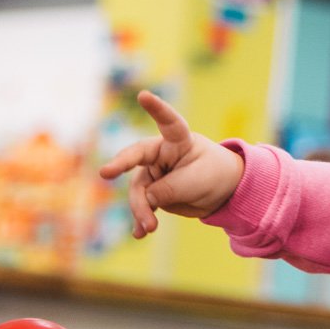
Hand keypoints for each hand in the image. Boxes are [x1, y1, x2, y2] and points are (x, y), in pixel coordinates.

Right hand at [98, 91, 244, 238]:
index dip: (157, 109)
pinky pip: (143, 205)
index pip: (168, 122)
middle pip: (137, 164)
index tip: (144, 95)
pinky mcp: (155, 192)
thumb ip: (170, 188)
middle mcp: (161, 154)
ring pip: (139, 191)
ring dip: (142, 209)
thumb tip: (146, 199)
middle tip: (106, 174)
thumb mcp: (197, 182)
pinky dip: (142, 219)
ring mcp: (155, 173)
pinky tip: (139, 233)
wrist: (223, 192)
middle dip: (124, 170)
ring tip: (149, 227)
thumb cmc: (215, 176)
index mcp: (179, 141)